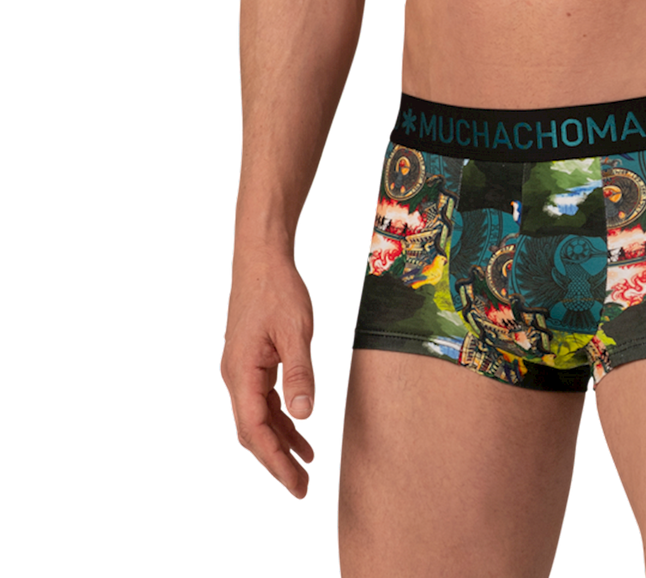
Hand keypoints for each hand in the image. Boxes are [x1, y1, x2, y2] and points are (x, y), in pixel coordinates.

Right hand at [220, 251, 318, 500]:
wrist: (262, 259)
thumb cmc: (277, 290)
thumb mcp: (295, 331)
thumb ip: (299, 373)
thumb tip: (304, 416)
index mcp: (241, 374)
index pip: (256, 430)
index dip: (274, 461)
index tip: (294, 484)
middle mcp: (236, 377)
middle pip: (254, 431)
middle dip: (276, 461)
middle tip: (300, 489)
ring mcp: (242, 370)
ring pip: (260, 417)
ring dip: (281, 441)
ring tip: (307, 465)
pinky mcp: (252, 361)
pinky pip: (264, 399)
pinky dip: (282, 417)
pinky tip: (302, 427)